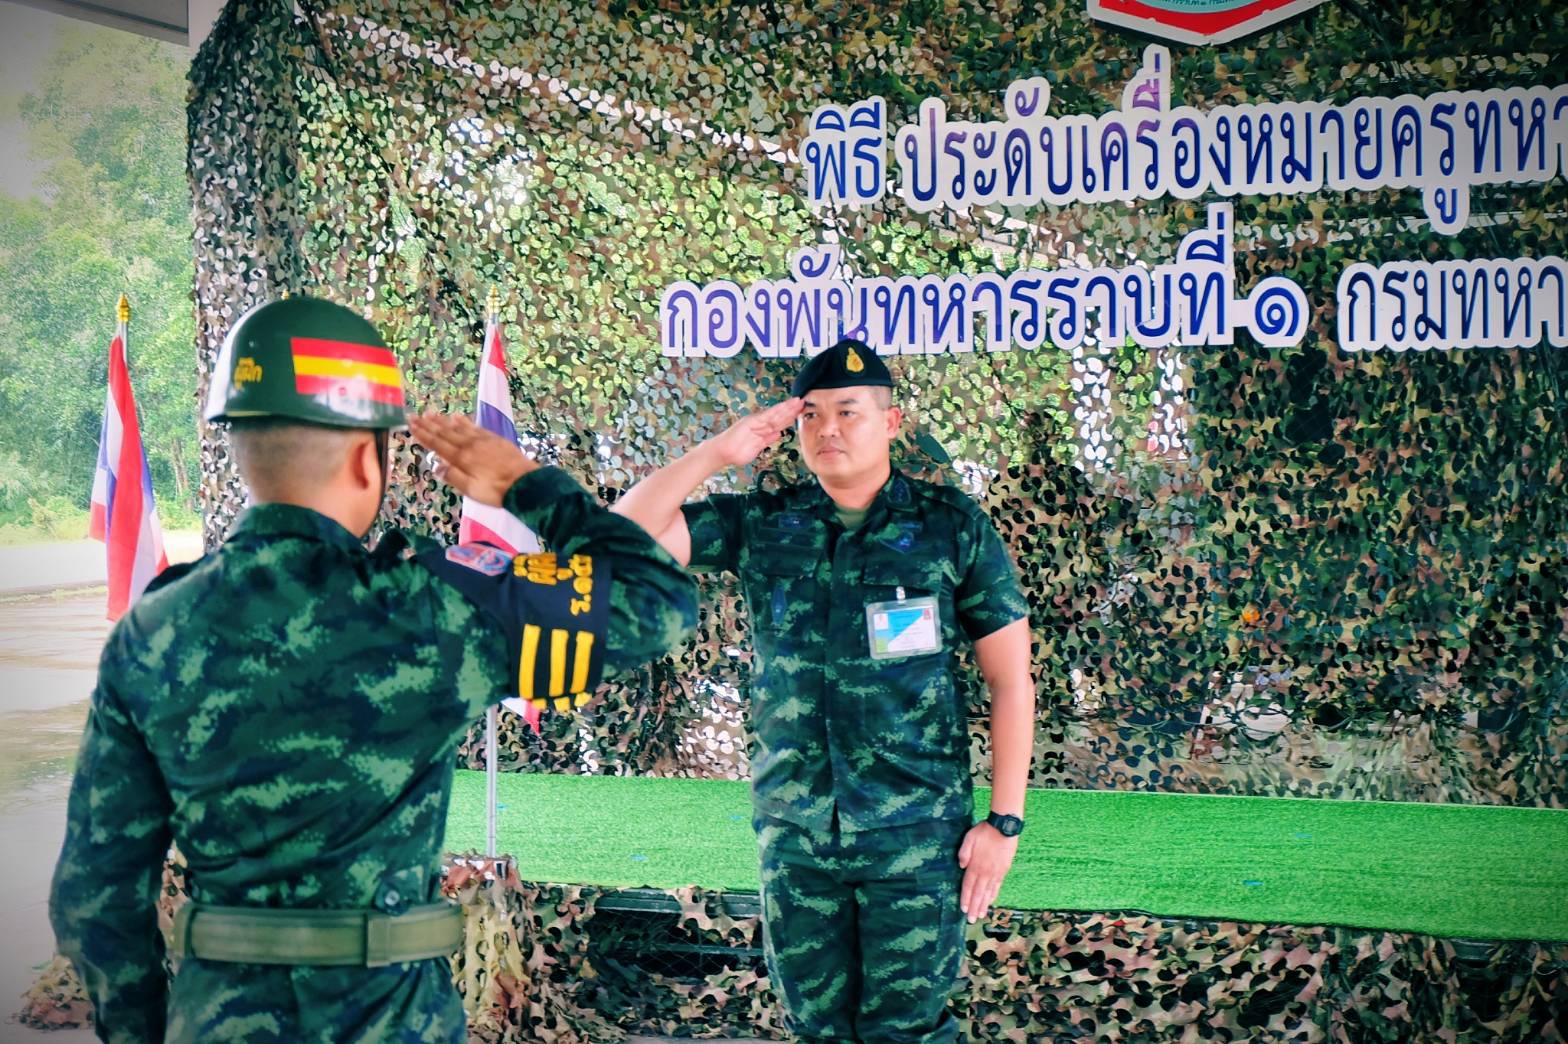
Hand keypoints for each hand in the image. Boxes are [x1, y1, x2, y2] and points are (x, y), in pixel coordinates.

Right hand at [409, 412, 537, 505]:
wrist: (526, 483)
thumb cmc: (496, 492)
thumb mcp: (471, 490)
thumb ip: (452, 476)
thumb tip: (434, 465)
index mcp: (462, 458)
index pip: (438, 444)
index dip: (423, 435)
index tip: (411, 425)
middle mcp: (470, 445)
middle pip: (445, 433)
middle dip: (428, 424)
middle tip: (414, 415)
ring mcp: (483, 440)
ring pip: (458, 427)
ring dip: (443, 421)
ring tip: (431, 414)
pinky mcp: (494, 439)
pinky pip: (474, 427)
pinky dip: (463, 421)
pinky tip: (457, 417)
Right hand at [708, 399, 803, 467]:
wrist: (723, 453)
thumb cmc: (737, 451)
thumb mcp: (758, 447)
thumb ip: (768, 439)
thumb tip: (778, 433)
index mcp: (763, 429)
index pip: (780, 422)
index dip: (791, 417)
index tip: (801, 412)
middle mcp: (760, 423)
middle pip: (780, 416)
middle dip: (792, 410)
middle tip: (803, 402)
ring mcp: (756, 422)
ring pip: (775, 414)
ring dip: (786, 408)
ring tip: (797, 402)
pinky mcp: (751, 422)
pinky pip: (766, 416)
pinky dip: (776, 411)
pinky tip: (784, 407)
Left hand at [958, 822, 1017, 923]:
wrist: (1004, 827)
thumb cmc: (985, 831)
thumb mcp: (969, 838)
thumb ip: (964, 853)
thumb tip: (961, 866)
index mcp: (975, 865)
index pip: (968, 886)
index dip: (966, 898)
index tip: (964, 910)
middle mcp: (985, 872)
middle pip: (978, 893)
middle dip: (974, 907)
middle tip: (971, 920)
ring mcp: (995, 872)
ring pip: (988, 892)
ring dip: (984, 904)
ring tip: (981, 915)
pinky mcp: (1003, 870)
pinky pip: (997, 886)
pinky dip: (993, 895)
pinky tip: (991, 901)